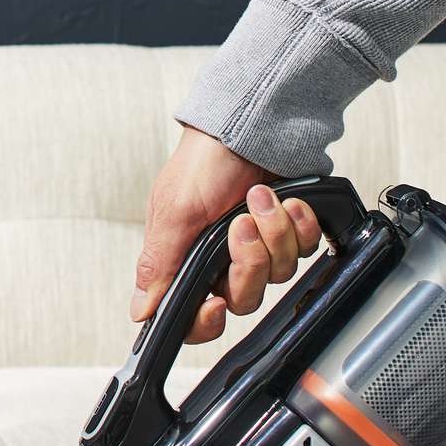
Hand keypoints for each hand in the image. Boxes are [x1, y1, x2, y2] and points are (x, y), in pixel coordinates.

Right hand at [131, 126, 326, 343]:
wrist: (250, 122)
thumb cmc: (204, 163)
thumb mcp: (174, 213)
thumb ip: (159, 266)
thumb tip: (141, 311)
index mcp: (186, 262)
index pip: (192, 317)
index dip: (205, 322)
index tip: (214, 303)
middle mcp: (220, 261)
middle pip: (243, 299)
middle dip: (247, 262)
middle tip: (240, 224)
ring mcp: (257, 248)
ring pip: (277, 275)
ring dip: (273, 234)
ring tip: (261, 198)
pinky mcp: (287, 233)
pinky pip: (303, 251)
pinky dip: (298, 225)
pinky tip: (287, 202)